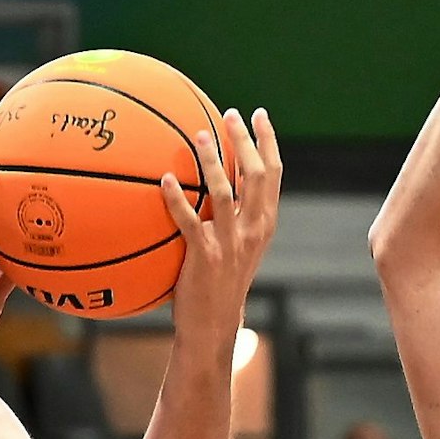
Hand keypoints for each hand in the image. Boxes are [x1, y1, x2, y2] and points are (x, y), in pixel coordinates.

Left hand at [159, 108, 281, 345]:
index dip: (268, 142)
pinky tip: (165, 179)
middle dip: (245, 140)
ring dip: (212, 160)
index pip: (274, 174)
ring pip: (225, 192)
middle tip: (230, 114)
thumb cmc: (220, 284)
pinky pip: (189, 220)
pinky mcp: (204, 256)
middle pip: (256, 174)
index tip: (259, 115)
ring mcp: (230, 243)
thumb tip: (215, 183)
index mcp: (264, 224)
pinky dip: (177, 198)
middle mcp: (253, 230)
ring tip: (199, 135)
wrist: (213, 324)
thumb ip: (234, 217)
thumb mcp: (237, 247)